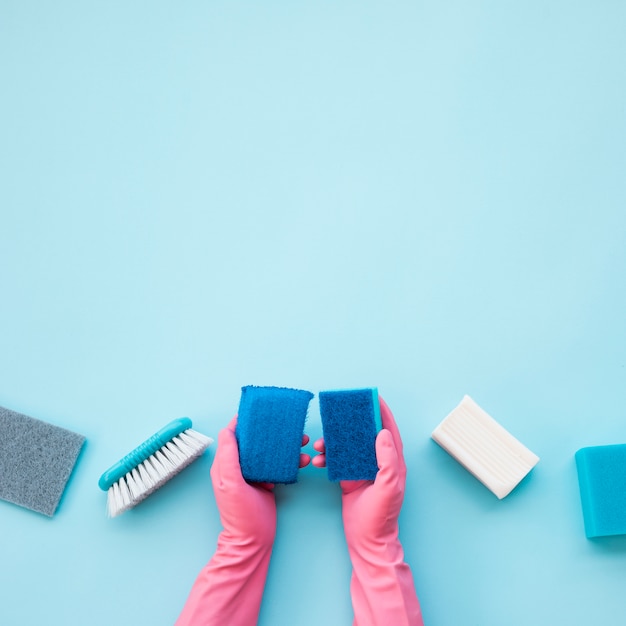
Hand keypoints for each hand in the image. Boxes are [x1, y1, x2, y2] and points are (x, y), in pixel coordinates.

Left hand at [211, 417, 310, 545]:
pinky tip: (302, 460)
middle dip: (270, 431)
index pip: (232, 435)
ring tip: (302, 442)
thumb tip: (227, 430)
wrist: (253, 541)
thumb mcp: (231, 483)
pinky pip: (278, 466)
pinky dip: (290, 461)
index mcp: (226, 464)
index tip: (257, 410)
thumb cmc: (239, 514)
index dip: (243, 421)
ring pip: (269, 452)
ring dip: (285, 446)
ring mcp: (253, 475)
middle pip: (254, 441)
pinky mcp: (267, 482)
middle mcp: (239, 467)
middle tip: (287, 424)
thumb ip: (229, 456)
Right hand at [312, 396, 405, 548]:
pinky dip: (327, 458)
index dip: (382, 412)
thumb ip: (387, 460)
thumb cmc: (381, 517)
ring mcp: (362, 469)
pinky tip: (318, 460)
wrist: (366, 541)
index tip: (373, 397)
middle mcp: (378, 462)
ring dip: (334, 442)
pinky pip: (337, 460)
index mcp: (393, 462)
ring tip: (320, 443)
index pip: (388, 430)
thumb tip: (382, 433)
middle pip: (366, 433)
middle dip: (353, 422)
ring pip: (347, 446)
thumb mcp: (388, 487)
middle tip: (341, 410)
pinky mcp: (349, 478)